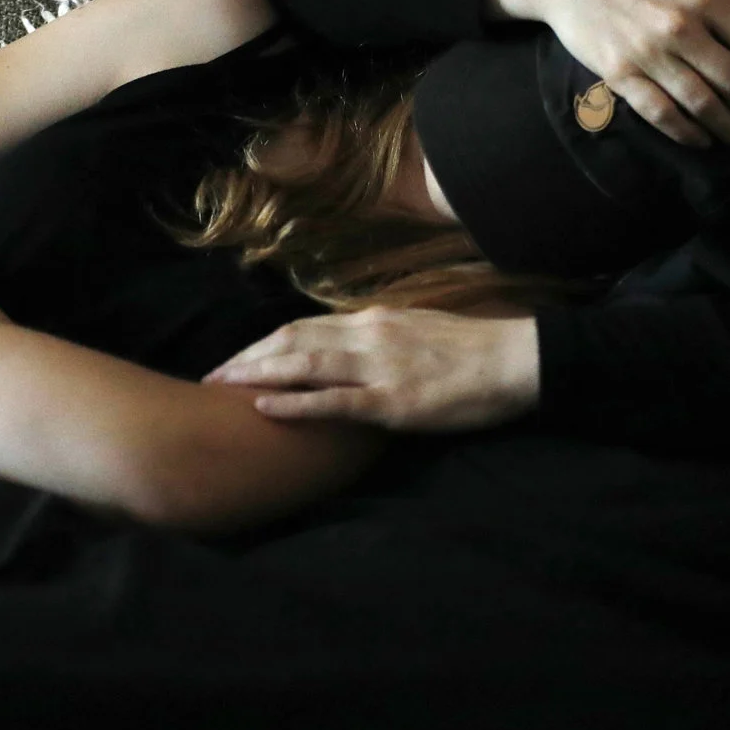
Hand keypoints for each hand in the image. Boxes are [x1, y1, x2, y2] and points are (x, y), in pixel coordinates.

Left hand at [203, 307, 539, 432]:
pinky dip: (295, 403)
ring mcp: (379, 366)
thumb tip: (349, 349)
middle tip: (212, 379)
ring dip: (257, 375)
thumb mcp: (419, 332)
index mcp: (374, 320)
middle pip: (291, 339)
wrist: (517, 361)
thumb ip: (381, 339)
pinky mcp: (393, 399)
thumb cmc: (473, 352)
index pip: (304, 326)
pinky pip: (334, 401)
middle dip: (247, 358)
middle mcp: (369, 335)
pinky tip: (264, 408)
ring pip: (303, 364)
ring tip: (222, 389)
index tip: (236, 359)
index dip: (264, 343)